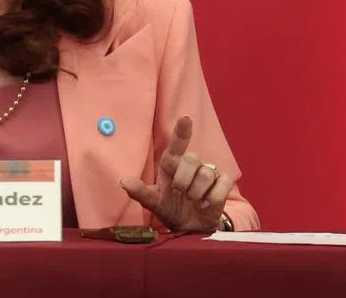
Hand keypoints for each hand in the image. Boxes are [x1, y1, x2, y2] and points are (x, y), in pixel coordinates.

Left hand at [120, 116, 232, 232]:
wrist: (191, 227)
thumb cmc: (170, 208)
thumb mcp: (153, 202)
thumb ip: (139, 192)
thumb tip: (122, 182)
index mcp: (171, 164)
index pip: (177, 144)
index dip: (182, 131)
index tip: (186, 118)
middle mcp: (190, 164)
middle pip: (191, 158)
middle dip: (184, 179)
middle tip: (180, 192)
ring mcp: (208, 172)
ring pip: (206, 173)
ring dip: (197, 192)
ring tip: (193, 200)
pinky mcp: (222, 183)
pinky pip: (222, 184)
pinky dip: (213, 198)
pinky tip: (206, 205)